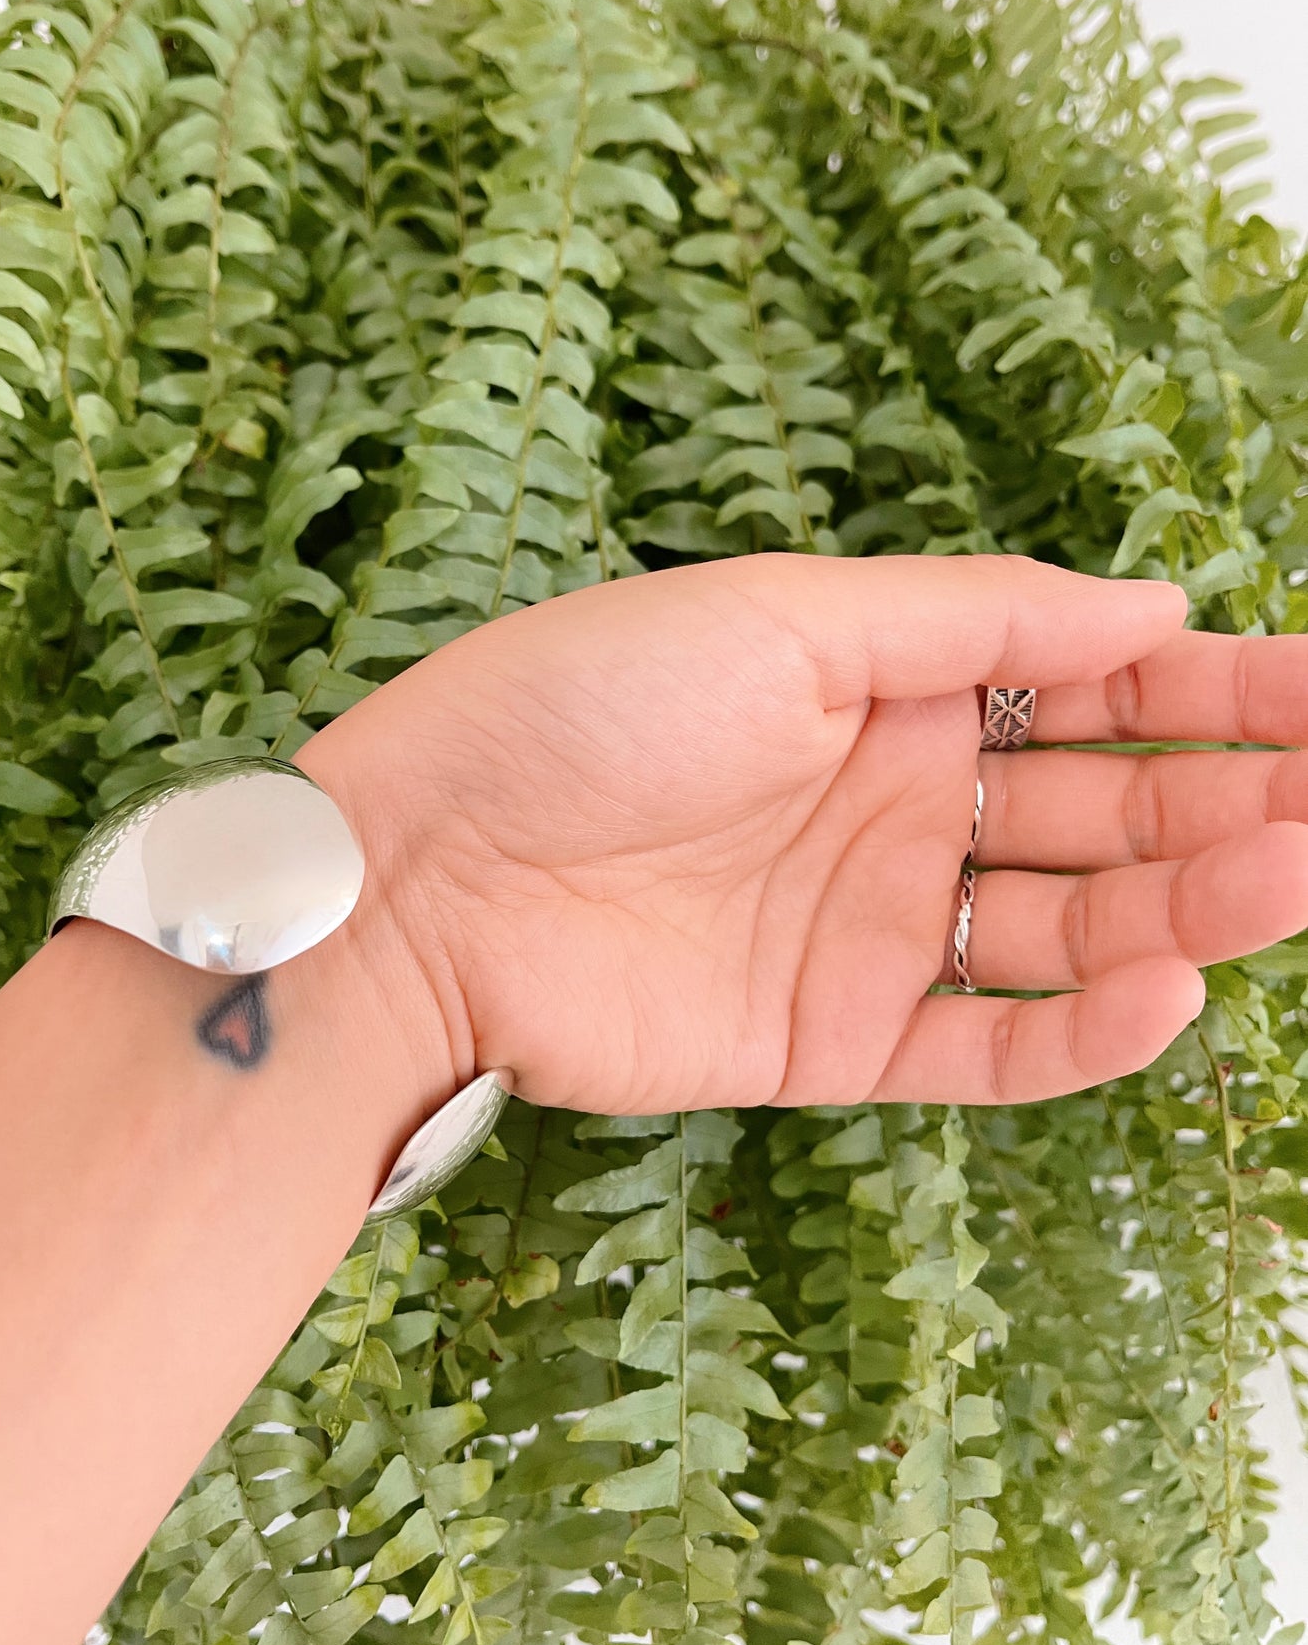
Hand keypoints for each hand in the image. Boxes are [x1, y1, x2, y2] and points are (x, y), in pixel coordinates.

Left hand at [300, 553, 1307, 1116]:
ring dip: (1188, 908)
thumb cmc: (578, 708)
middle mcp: (893, 800)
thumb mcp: (783, 618)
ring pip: (1070, 924)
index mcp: (884, 683)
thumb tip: (1151, 604)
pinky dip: (1081, 1028)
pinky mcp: (829, 1034)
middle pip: (1102, 806)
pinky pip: (986, 1040)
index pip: (1088, 682)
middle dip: (1229, 801)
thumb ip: (973, 617)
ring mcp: (866, 922)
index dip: (1213, 690)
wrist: (423, 875)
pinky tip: (1167, 989)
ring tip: (1291, 881)